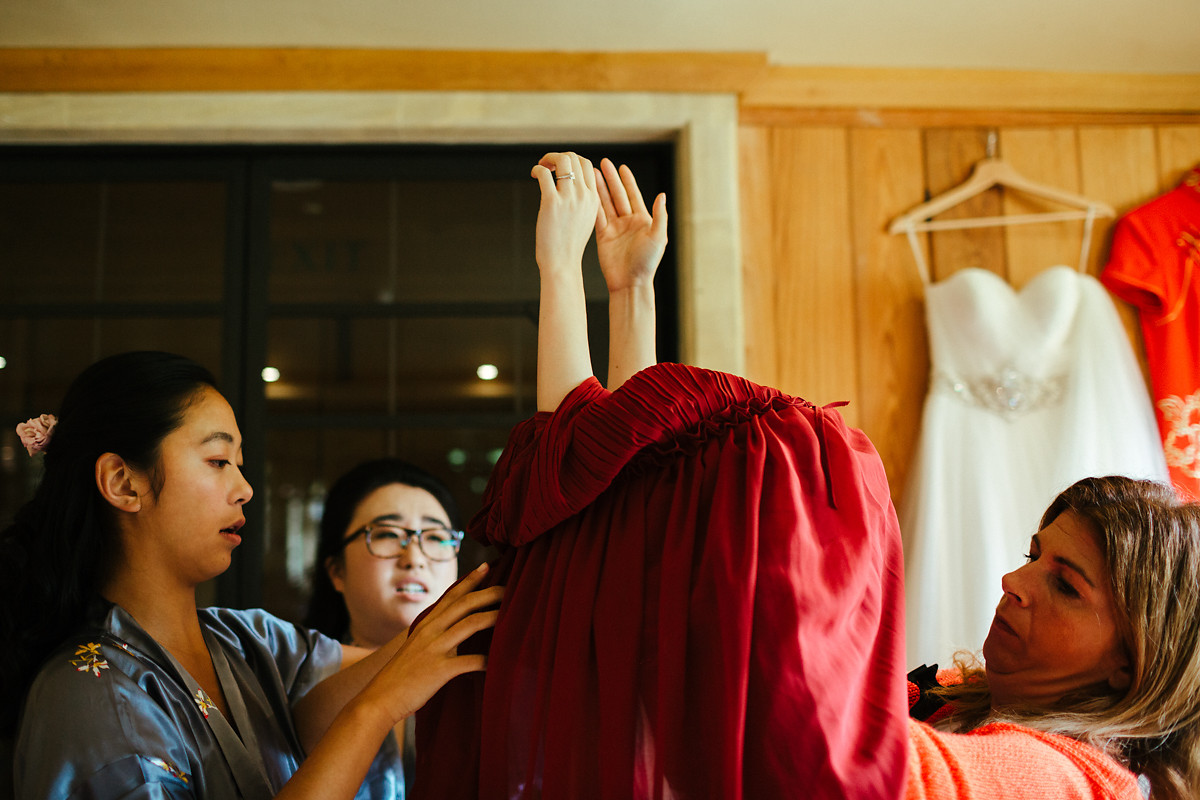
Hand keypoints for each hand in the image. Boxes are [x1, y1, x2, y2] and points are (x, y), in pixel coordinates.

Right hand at [357, 563, 502, 724]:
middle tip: (510, 586)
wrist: (378, 699)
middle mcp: (430, 632)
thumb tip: (455, 630)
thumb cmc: (400, 676)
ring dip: (493, 616)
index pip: (450, 596)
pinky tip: (500, 662)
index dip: (470, 580)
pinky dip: (487, 660)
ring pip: (470, 624)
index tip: (487, 566)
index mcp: (425, 624)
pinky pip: (470, 661)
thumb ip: (434, 636)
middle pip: (464, 604)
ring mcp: (434, 649)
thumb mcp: (416, 647)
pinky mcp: (439, 670)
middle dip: (489, 593)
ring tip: (512, 612)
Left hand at [531, 152, 599, 274]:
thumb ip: (581, 201)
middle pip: (574, 159)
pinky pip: (544, 174)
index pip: (587, 165)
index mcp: (593, 198)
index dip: (572, 160)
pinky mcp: (551, 202)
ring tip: (541, 167)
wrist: (562, 263)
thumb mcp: (584, 219)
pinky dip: (537, 169)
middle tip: (548, 166)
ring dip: (548, 159)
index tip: (560, 168)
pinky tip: (533, 175)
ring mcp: (568, 198)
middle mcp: (583, 195)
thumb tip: (568, 185)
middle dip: (558, 157)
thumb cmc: (569, 245)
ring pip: (562, 161)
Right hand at [594, 158, 667, 292]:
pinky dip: (591, 205)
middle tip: (602, 164)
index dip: (627, 180)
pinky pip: (597, 217)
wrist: (630, 283)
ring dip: (599, 189)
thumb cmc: (647, 263)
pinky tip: (585, 193)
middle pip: (617, 196)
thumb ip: (659, 216)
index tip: (621, 167)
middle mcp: (628, 222)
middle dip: (610, 179)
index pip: (633, 195)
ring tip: (590, 174)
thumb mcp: (657, 237)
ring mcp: (614, 229)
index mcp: (642, 220)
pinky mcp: (602, 237)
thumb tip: (661, 196)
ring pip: (605, 204)